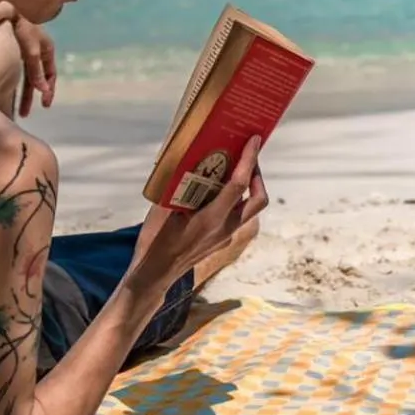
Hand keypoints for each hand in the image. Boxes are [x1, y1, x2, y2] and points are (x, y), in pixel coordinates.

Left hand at [13, 17, 57, 115]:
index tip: (45, 104)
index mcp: (47, 50)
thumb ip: (36, 72)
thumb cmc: (21, 28)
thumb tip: (43, 91)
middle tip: (25, 114)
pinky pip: (19, 70)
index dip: (48, 90)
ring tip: (17, 110)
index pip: (51, 75)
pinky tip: (8, 90)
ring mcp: (28, 49)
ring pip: (27, 76)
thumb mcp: (30, 51)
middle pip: (37, 79)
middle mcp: (39, 51)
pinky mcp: (16, 47)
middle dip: (31, 97)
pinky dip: (16, 81)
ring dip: (22, 93)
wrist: (7, 8)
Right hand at [130, 138, 267, 289]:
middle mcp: (225, 228)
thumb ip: (178, 186)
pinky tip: (218, 190)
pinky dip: (235, 199)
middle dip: (258, 175)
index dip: (249, 160)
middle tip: (248, 156)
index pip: (239, 185)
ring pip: (250, 209)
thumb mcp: (164, 208)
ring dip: (250, 187)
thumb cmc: (156, 240)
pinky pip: (237, 215)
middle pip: (258, 200)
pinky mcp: (222, 240)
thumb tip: (185, 157)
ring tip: (235, 169)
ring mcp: (226, 236)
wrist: (156, 274)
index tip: (254, 140)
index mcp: (211, 219)